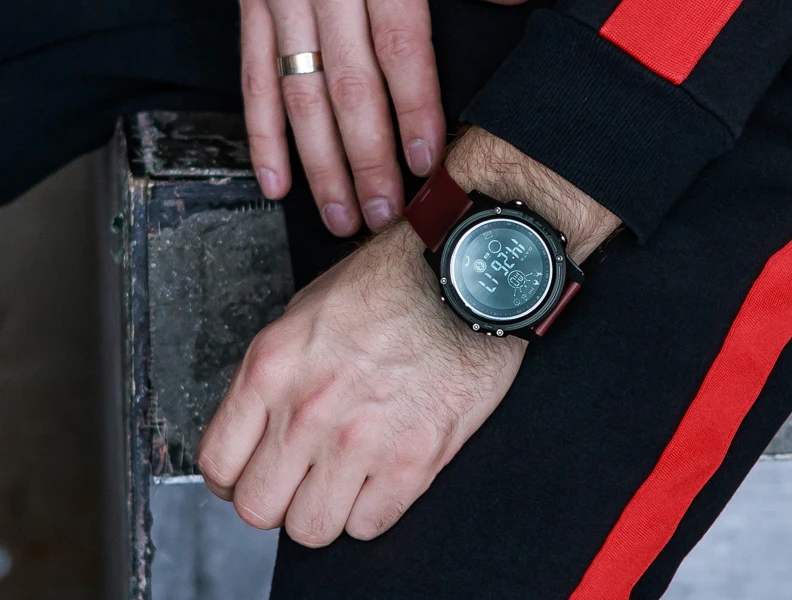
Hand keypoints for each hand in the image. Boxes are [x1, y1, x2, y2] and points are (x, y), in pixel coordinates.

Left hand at [198, 128, 619, 545]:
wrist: (469, 280)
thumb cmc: (397, 284)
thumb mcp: (308, 310)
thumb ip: (278, 373)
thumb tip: (265, 420)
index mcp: (272, 370)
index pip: (218, 463)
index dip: (233, 478)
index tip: (251, 473)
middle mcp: (307, 412)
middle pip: (258, 508)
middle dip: (276, 500)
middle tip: (298, 482)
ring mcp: (359, 442)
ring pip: (311, 529)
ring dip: (324, 511)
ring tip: (343, 486)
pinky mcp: (412, 462)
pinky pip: (370, 525)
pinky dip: (372, 511)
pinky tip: (381, 480)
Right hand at [240, 0, 444, 235]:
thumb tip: (509, 7)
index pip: (399, 49)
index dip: (413, 110)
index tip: (424, 162)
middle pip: (350, 88)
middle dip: (368, 160)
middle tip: (384, 211)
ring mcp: (281, 0)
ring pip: (301, 96)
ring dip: (321, 165)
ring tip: (341, 215)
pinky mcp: (251, 7)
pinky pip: (254, 80)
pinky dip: (263, 136)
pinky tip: (277, 184)